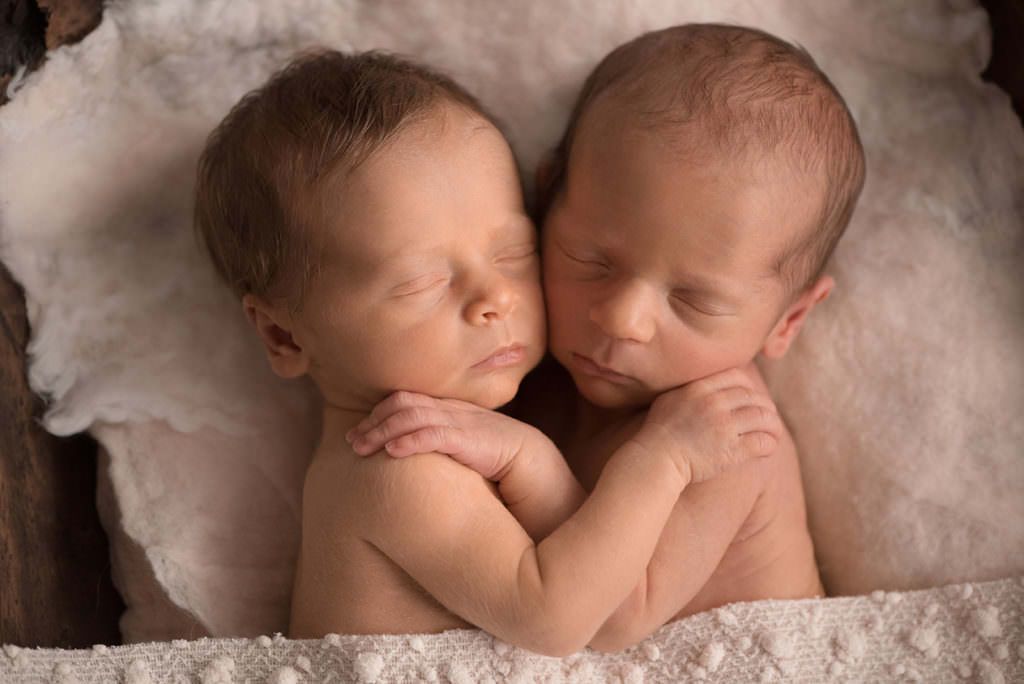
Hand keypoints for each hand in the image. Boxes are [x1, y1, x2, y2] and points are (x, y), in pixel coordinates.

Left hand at [346, 391, 548, 479]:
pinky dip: (410, 441)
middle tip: (352, 441)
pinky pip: (434, 435)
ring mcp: (459, 421)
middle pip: (402, 403)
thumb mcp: (458, 443)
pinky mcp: (468, 439)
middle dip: (373, 421)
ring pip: (411, 416)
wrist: (531, 460)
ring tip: (361, 449)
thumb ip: (436, 440)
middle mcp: (449, 409)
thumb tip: (406, 452)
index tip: (358, 432)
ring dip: (382, 432)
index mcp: (447, 407)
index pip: (405, 399)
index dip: (378, 413)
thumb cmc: (493, 456)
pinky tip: (391, 452)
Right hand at [629, 368, 781, 484]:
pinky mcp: (731, 451)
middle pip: (754, 397)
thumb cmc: (658, 432)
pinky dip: (769, 444)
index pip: (737, 377)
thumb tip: (710, 384)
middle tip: (768, 416)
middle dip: (765, 406)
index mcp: (699, 388)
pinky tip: (768, 448)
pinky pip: (762, 442)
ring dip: (773, 426)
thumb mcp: (670, 399)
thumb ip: (691, 388)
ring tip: (773, 433)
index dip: (749, 386)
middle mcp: (713, 403)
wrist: (654, 460)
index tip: (751, 397)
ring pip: (763, 418)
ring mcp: (723, 427)